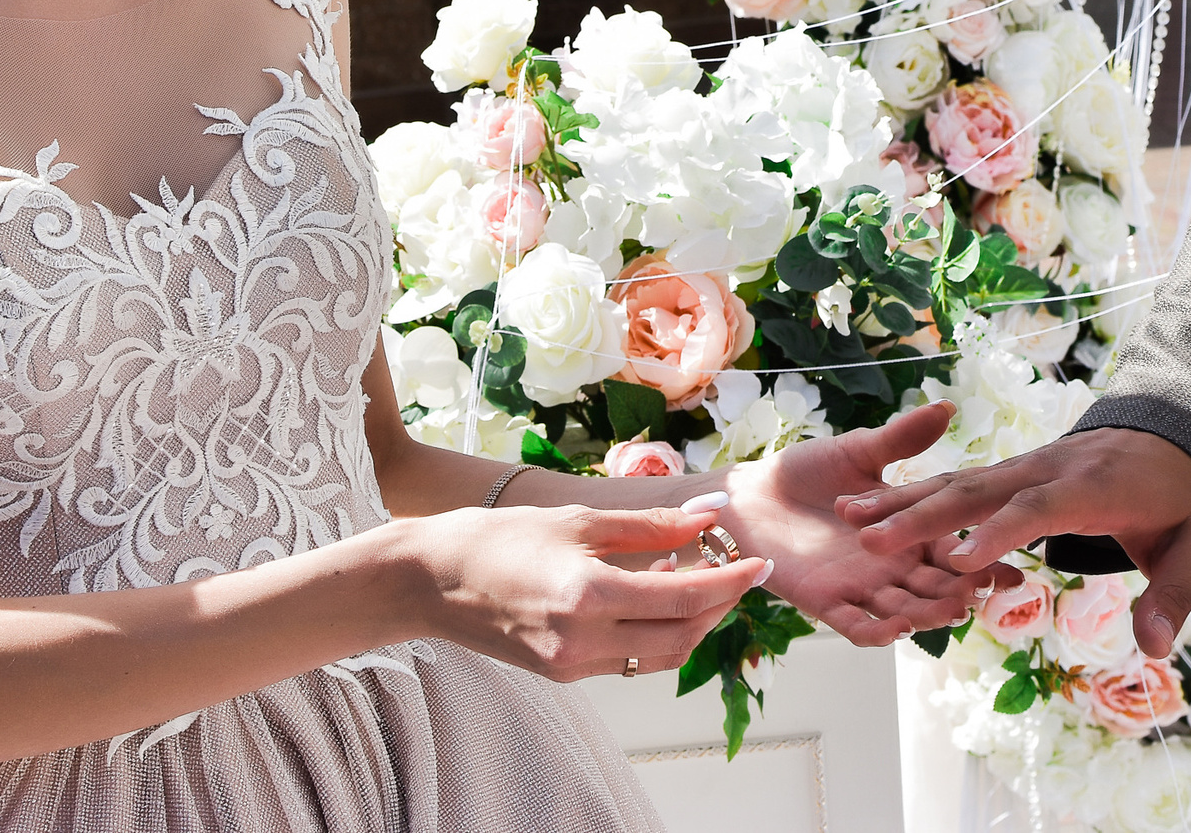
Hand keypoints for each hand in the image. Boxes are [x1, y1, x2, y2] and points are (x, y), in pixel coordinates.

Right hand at [402, 503, 768, 680]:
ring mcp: (573, 665)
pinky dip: (654, 632)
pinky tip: (656, 595)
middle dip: (720, 607)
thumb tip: (709, 518)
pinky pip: (629, 660)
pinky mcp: (562, 673)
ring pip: (659, 656)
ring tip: (701, 579)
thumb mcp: (578, 519)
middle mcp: (584, 642)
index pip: (686, 598)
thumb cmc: (498, 537)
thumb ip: (650, 526)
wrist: (429, 580)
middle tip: (738, 571)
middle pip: (682, 637)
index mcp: (589, 598)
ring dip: (690, 622)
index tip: (761, 562)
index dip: (731, 582)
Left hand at [722, 401, 1007, 646]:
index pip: (953, 553)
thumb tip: (946, 408)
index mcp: (906, 536)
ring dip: (927, 614)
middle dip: (961, 591)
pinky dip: (875, 631)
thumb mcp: (859, 452)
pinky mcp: (824, 601)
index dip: (983, 562)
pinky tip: (895, 630)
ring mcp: (859, 587)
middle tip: (986, 590)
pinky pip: (854, 624)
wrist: (750, 494)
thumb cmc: (805, 472)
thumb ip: (902, 440)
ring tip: (951, 609)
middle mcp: (890, 568)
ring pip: (903, 611)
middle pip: (934, 588)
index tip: (1017, 569)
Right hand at [838, 427, 1190, 659]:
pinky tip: (867, 507)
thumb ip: (1173, 597)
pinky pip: (957, 482)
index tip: (961, 563)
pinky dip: (910, 493)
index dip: (1000, 533)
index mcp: (1092, 488)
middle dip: (923, 516)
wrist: (1173, 439)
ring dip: (903, 500)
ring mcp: (1024, 466)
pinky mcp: (1010, 471)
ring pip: (957, 481)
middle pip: (979, 490)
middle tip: (871, 540)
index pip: (1039, 508)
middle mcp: (1047, 470)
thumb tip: (1154, 647)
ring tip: (849, 518)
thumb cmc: (1183, 504)